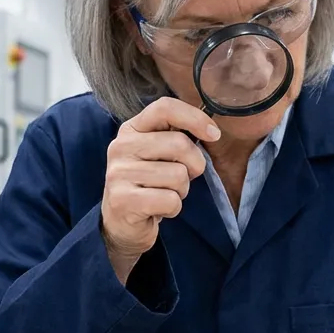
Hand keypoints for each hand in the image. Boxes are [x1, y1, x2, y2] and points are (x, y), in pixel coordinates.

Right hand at [102, 97, 219, 282]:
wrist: (121, 224)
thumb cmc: (149, 185)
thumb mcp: (158, 154)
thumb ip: (177, 137)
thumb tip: (212, 131)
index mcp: (132, 129)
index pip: (165, 108)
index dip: (195, 118)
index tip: (214, 134)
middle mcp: (121, 146)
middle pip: (179, 144)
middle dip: (194, 165)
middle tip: (182, 178)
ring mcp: (119, 173)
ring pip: (178, 175)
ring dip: (181, 191)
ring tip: (164, 194)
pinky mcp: (122, 200)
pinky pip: (171, 200)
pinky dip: (173, 208)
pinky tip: (158, 209)